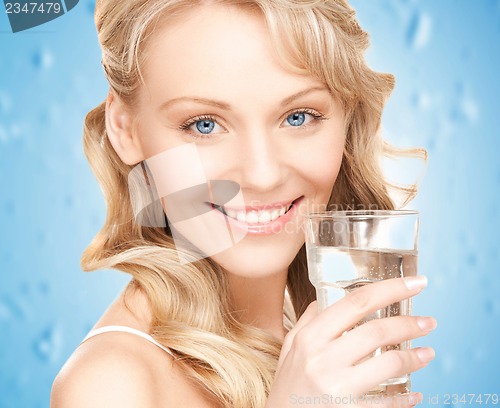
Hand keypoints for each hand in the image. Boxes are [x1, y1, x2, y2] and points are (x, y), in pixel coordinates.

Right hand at [266, 276, 435, 406]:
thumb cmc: (287, 387)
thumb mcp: (290, 348)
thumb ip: (308, 321)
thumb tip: (327, 298)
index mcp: (310, 337)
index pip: (356, 303)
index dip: (391, 289)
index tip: (416, 282)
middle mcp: (322, 358)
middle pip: (376, 331)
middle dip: (410, 323)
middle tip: (429, 322)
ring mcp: (335, 387)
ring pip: (387, 363)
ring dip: (414, 358)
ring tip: (427, 353)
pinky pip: (385, 403)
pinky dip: (404, 398)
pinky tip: (413, 394)